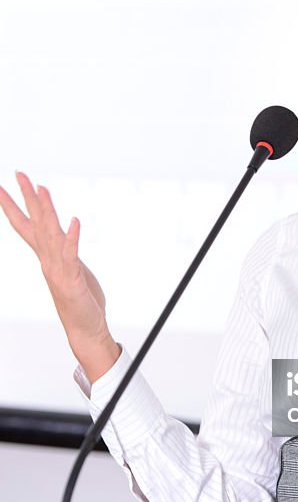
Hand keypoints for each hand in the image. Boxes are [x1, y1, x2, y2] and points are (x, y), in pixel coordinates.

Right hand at [0, 171, 110, 352]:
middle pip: (35, 223)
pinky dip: (72, 237)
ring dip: (46, 211)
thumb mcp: (70, 269)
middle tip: (19, 174)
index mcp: (47, 256)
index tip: (2, 186)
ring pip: (50, 234)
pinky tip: (74, 221)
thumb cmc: (80, 299)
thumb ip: (64, 251)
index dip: (15, 206)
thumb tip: (63, 233)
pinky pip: (71, 254)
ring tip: (42, 188)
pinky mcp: (73, 278)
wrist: (85, 328)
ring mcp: (59, 269)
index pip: (26, 226)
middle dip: (27, 197)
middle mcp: (48, 260)